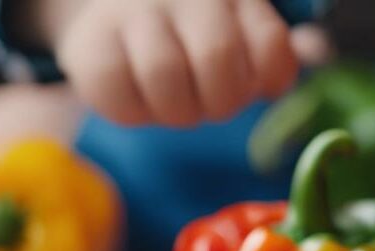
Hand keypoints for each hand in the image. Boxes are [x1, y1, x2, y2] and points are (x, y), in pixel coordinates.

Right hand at [51, 0, 298, 125]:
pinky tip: (139, 102)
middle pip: (217, 57)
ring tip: (175, 104)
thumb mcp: (242, 35)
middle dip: (221, 101)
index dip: (264, 80)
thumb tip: (288, 74)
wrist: (115, 13)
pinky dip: (134, 114)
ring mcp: (132, 12)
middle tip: (208, 102)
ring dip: (177, 110)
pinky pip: (116, 95)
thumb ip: (271, 55)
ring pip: (164, 72)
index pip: (268, 43)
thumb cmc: (193, 39)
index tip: (251, 83)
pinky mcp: (87, 44)